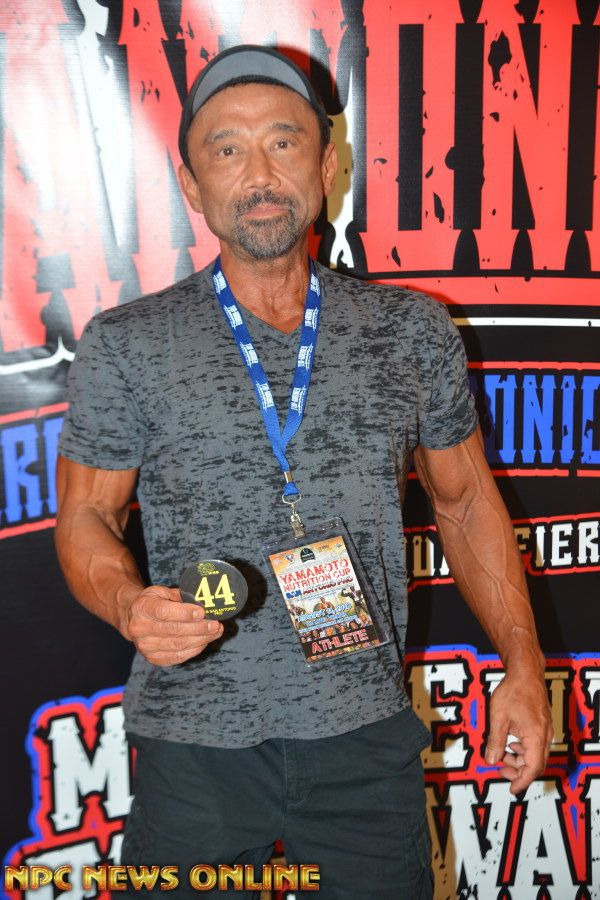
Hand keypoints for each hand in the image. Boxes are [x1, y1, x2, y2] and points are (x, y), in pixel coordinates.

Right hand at [122, 585, 222, 665]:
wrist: (133, 618)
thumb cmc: (152, 602)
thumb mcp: (161, 591)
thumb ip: (180, 595)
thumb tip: (204, 601)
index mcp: (142, 608)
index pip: (163, 612)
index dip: (184, 613)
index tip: (202, 612)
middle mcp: (139, 629)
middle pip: (174, 631)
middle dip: (199, 628)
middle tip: (216, 624)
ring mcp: (145, 646)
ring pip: (178, 645)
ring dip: (201, 639)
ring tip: (216, 631)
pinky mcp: (153, 658)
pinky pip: (178, 656)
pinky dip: (195, 649)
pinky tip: (205, 641)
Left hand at [484, 667, 552, 794]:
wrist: (526, 672)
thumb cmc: (513, 690)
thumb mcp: (498, 717)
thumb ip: (495, 741)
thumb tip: (490, 760)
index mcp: (536, 736)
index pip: (533, 768)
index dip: (522, 781)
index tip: (512, 789)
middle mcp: (544, 736)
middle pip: (535, 764)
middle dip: (519, 772)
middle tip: (501, 771)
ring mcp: (545, 730)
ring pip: (535, 755)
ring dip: (520, 760)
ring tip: (502, 757)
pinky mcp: (542, 725)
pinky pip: (535, 744)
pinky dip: (523, 749)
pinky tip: (511, 744)